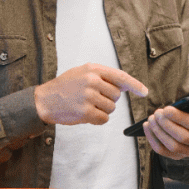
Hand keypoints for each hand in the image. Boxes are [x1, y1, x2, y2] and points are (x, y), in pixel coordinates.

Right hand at [34, 63, 148, 125]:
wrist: (44, 100)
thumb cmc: (64, 87)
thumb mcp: (81, 73)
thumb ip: (102, 76)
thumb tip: (126, 85)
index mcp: (92, 69)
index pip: (120, 76)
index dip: (135, 85)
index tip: (144, 92)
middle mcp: (91, 81)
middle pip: (117, 95)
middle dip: (109, 100)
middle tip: (92, 98)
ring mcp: (88, 96)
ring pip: (111, 108)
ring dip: (102, 110)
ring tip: (86, 105)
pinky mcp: (85, 112)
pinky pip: (104, 119)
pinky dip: (97, 119)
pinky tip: (85, 114)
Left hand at [143, 92, 188, 159]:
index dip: (179, 117)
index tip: (166, 108)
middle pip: (182, 137)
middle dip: (167, 125)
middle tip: (156, 113)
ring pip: (172, 146)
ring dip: (159, 132)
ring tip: (151, 118)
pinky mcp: (177, 157)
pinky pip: (162, 152)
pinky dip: (152, 139)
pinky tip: (146, 126)